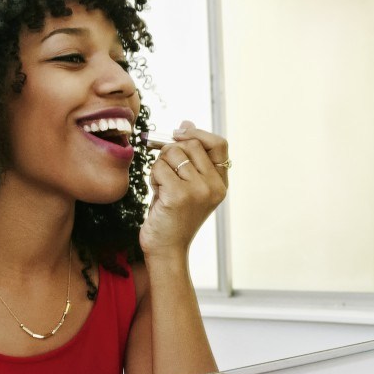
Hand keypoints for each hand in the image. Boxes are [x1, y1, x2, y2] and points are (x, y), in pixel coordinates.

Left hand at [140, 120, 228, 257]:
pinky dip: (153, 178)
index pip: (219, 144)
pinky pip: (159, 168)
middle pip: (190, 144)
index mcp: (220, 183)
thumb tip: (186, 124)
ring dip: (160, 165)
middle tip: (165, 171)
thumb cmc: (174, 216)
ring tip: (162, 185)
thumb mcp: (189, 185)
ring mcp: (198, 191)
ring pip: (172, 153)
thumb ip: (190, 157)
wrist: (167, 249)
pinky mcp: (178, 196)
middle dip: (170, 151)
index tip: (179, 134)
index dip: (198, 134)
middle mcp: (214, 186)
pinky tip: (157, 194)